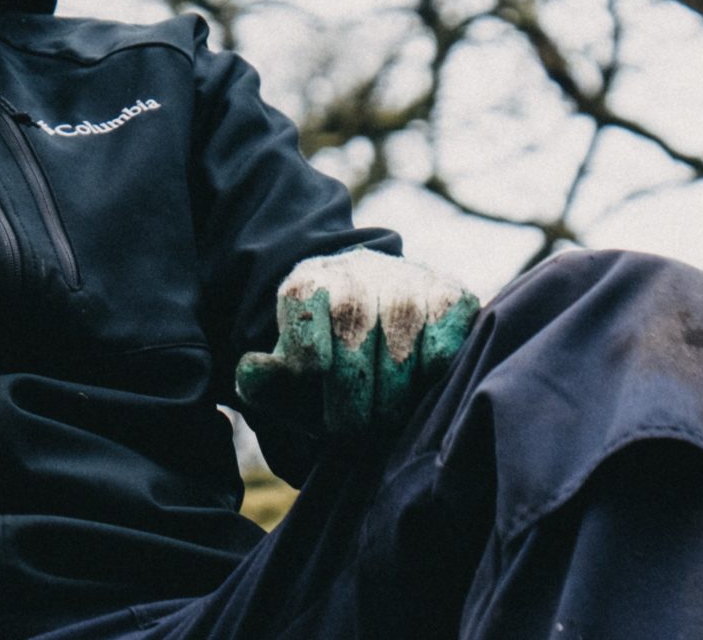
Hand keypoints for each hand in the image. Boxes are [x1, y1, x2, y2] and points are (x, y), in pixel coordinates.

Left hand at [235, 249, 477, 439]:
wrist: (377, 317)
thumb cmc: (328, 359)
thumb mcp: (287, 371)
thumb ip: (263, 381)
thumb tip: (251, 366)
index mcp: (307, 283)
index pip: (304, 315)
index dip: (308, 358)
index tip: (317, 391)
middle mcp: (357, 272)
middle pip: (353, 333)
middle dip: (352, 396)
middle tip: (353, 430)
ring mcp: (408, 280)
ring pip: (401, 343)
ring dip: (392, 395)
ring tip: (384, 419)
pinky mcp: (452, 296)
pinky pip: (442, 348)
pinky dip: (430, 378)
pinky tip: (417, 390)